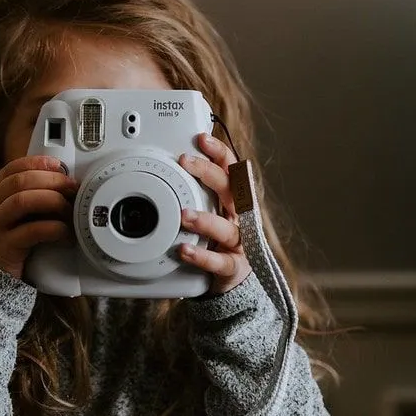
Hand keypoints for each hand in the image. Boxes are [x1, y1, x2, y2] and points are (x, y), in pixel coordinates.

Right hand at [0, 156, 77, 278]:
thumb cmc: (5, 243)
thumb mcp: (10, 216)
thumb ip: (27, 199)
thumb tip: (62, 185)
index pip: (12, 168)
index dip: (36, 162)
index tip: (58, 165)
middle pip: (20, 181)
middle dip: (51, 180)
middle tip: (71, 188)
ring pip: (23, 201)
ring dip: (52, 200)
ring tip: (68, 210)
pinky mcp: (5, 247)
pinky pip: (32, 231)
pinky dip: (53, 229)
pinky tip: (64, 233)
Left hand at [177, 134, 251, 293]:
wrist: (234, 277)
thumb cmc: (217, 238)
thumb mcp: (210, 210)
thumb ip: (197, 190)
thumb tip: (175, 161)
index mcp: (233, 201)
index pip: (231, 170)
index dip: (219, 153)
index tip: (202, 138)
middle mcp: (239, 218)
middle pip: (230, 190)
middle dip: (209, 173)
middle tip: (185, 162)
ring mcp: (238, 243)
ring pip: (226, 228)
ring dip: (205, 220)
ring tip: (183, 215)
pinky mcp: (233, 266)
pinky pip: (220, 262)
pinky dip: (202, 256)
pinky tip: (184, 250)